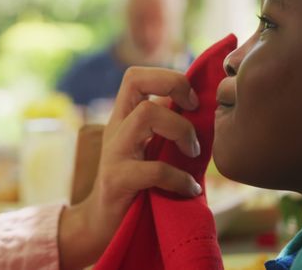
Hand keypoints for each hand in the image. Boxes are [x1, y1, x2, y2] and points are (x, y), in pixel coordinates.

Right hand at [59, 67, 201, 268]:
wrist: (102, 226)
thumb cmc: (135, 187)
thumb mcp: (148, 150)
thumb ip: (165, 128)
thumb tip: (199, 107)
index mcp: (123, 119)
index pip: (136, 76)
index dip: (168, 78)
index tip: (192, 101)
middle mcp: (115, 129)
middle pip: (135, 81)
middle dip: (175, 88)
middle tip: (195, 114)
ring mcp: (113, 154)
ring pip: (145, 116)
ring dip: (181, 130)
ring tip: (193, 154)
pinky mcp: (116, 181)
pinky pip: (153, 169)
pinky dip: (179, 178)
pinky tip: (189, 190)